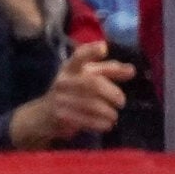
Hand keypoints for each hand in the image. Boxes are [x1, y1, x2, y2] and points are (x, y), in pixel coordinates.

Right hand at [10, 40, 133, 146]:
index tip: (103, 48)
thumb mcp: (87, 77)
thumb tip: (131, 70)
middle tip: (121, 102)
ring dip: (109, 112)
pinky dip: (101, 124)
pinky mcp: (60, 116)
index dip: (91, 51)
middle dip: (113, 93)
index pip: (79, 56)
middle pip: (93, 84)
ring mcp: (59, 99)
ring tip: (113, 116)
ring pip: (92, 104)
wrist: (43, 115)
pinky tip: (106, 125)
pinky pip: (86, 120)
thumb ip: (109, 71)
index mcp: (70, 68)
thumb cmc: (72, 92)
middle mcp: (63, 81)